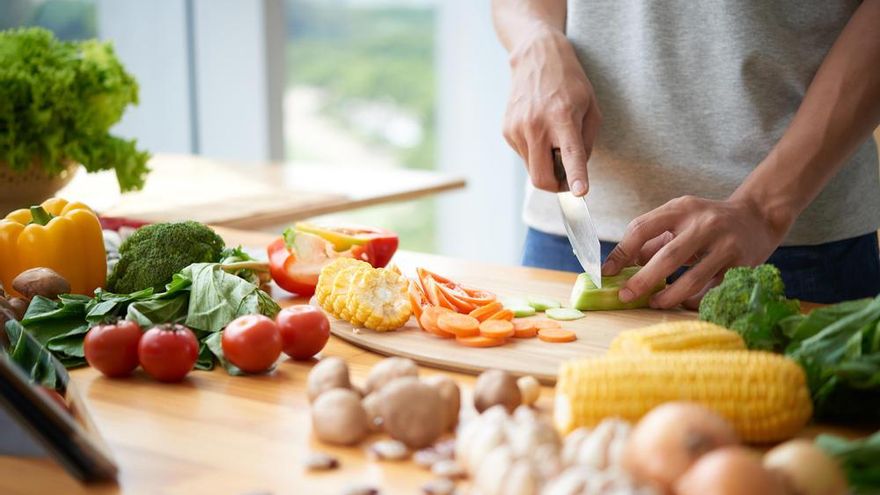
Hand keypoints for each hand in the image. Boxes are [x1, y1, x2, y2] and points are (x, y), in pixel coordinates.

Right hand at [502, 28, 601, 195]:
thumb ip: (586, 143)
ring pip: (532, 170)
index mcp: (562, 117)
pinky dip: (535, 152)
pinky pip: (524, 156)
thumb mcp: (591, 108)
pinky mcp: (507, 131)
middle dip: (556, 187)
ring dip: (546, 165)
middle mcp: (536, 125)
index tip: (579, 193)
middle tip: (568, 179)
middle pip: (541, 178)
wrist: (536, 59)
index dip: (575, 176)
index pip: (570, 154)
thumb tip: (574, 172)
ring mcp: (517, 129)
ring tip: (553, 140)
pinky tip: (539, 130)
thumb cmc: (569, 83)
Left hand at [602, 195, 791, 308]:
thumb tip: (620, 266)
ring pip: (693, 277)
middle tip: (625, 295)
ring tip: (654, 303)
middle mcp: (704, 224)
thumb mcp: (680, 218)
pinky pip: (713, 289)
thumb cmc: (708, 220)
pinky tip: (682, 304)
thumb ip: (652, 240)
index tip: (607, 271)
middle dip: (643, 280)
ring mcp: (725, 244)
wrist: (758, 216)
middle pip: (668, 256)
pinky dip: (695, 300)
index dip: (622, 251)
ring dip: (669, 295)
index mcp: (681, 209)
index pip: (642, 227)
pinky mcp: (742, 264)